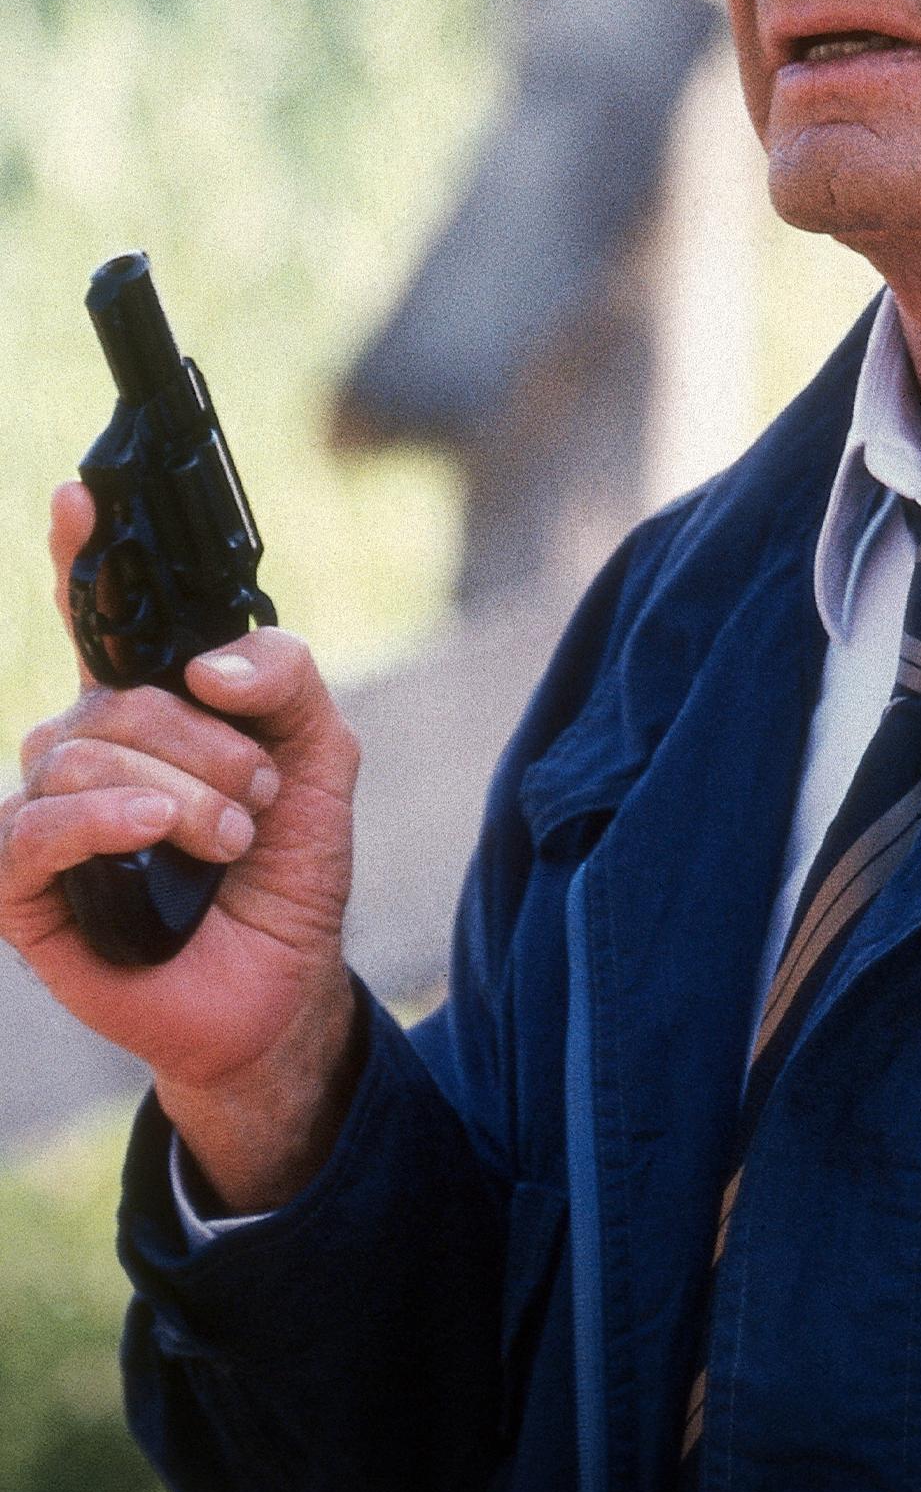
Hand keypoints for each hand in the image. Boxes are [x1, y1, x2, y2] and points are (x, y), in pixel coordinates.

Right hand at [0, 483, 363, 1209]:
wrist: (280, 993)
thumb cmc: (285, 875)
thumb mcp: (320, 758)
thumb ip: (287, 680)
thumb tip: (209, 662)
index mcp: (145, 710)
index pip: (96, 616)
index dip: (79, 555)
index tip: (79, 498)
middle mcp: (85, 752)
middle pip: (110, 694)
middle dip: (204, 740)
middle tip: (259, 797)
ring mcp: (47, 817)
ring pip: (77, 754)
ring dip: (177, 792)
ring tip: (227, 840)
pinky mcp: (22, 888)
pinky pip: (31, 828)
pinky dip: (96, 821)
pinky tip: (150, 832)